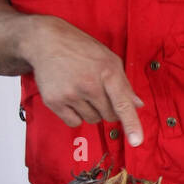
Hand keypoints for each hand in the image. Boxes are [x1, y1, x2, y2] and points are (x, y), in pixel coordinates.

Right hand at [25, 16, 144, 144]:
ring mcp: (70, 94)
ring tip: (82, 90)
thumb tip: (138, 105)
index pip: (123, 103)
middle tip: (98, 92)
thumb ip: (124, 84)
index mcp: (108, 71)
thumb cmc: (80, 49)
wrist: (46, 42)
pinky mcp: (54, 101)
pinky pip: (74, 122)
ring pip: (92, 120)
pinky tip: (71, 97)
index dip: (132, 124)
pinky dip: (75, 115)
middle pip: (109, 115)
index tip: (137, 141)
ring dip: (91, 111)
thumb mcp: (108, 59)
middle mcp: (89, 84)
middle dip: (108, 109)